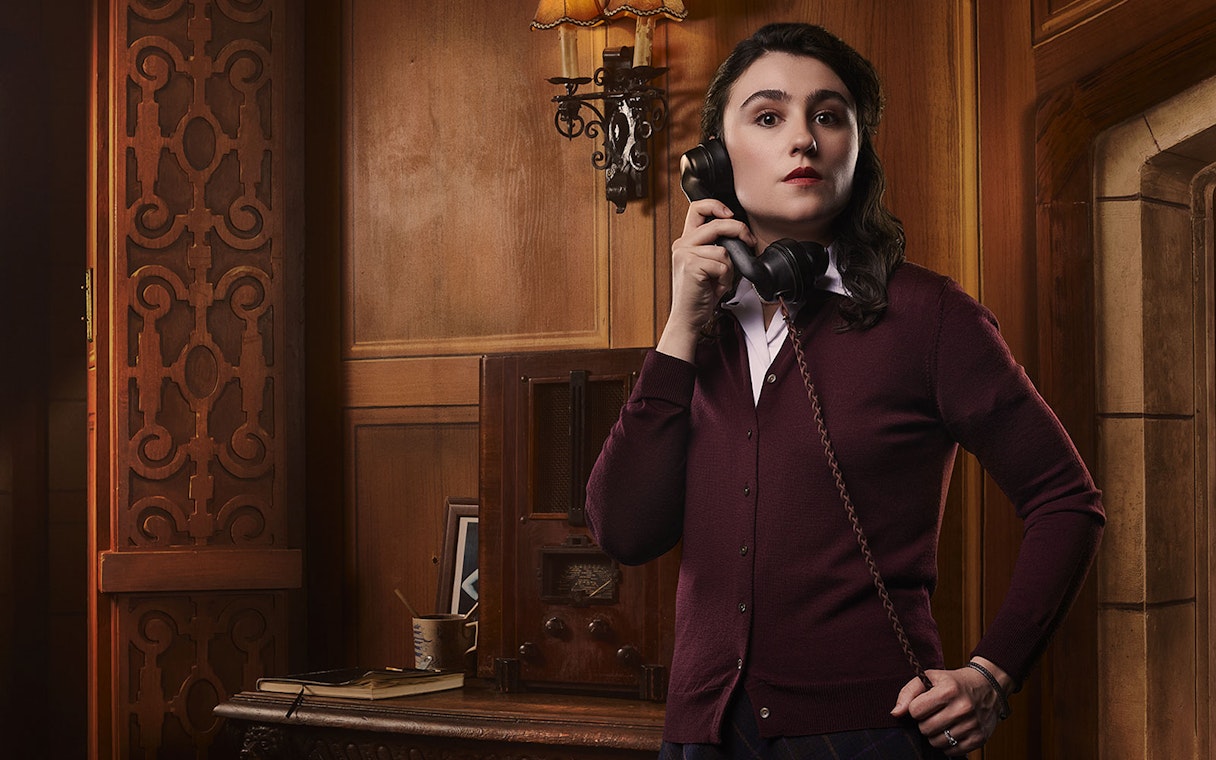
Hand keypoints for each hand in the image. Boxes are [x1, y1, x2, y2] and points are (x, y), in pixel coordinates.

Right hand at [656, 199, 754, 361]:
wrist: (689, 317)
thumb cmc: (701, 294)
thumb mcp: (709, 265)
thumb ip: (717, 247)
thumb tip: (739, 235)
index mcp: (686, 241)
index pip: (698, 208)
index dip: (717, 206)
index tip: (731, 215)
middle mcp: (682, 244)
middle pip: (717, 223)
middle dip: (739, 230)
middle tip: (748, 241)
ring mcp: (685, 254)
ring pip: (723, 250)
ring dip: (729, 268)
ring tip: (720, 280)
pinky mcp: (691, 266)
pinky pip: (722, 265)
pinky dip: (725, 278)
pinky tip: (715, 287)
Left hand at [889, 659, 1009, 755]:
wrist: (988, 686)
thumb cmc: (953, 683)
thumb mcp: (930, 677)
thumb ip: (908, 693)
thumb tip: (895, 714)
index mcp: (948, 690)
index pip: (915, 711)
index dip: (915, 708)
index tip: (924, 704)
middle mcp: (962, 708)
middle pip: (925, 729)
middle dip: (924, 722)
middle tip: (934, 714)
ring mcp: (972, 724)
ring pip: (937, 742)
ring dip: (935, 734)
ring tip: (943, 722)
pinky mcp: (979, 738)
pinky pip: (952, 752)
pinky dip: (948, 744)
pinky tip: (953, 730)